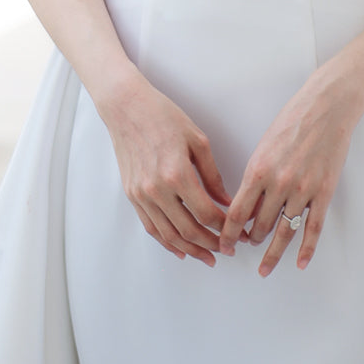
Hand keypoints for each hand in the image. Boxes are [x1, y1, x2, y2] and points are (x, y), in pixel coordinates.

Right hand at [102, 71, 245, 265]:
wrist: (127, 107)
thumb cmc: (163, 116)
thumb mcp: (197, 141)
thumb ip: (213, 175)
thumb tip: (226, 201)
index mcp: (177, 174)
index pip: (206, 213)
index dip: (225, 227)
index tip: (237, 232)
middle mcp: (157, 190)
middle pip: (189, 230)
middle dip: (212, 244)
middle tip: (228, 250)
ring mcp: (142, 195)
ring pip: (169, 235)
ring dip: (191, 250)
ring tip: (208, 257)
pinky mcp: (132, 195)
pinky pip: (151, 227)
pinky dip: (167, 242)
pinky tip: (181, 249)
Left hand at [218, 68, 362, 276]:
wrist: (326, 107)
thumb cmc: (292, 121)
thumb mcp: (263, 146)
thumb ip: (254, 178)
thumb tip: (246, 208)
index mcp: (258, 169)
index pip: (237, 212)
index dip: (228, 233)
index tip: (223, 245)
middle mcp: (279, 183)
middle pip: (260, 226)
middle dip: (250, 240)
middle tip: (245, 248)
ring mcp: (303, 190)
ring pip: (284, 232)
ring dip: (272, 253)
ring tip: (264, 268)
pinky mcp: (324, 192)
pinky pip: (313, 229)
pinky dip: (306, 250)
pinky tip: (299, 263)